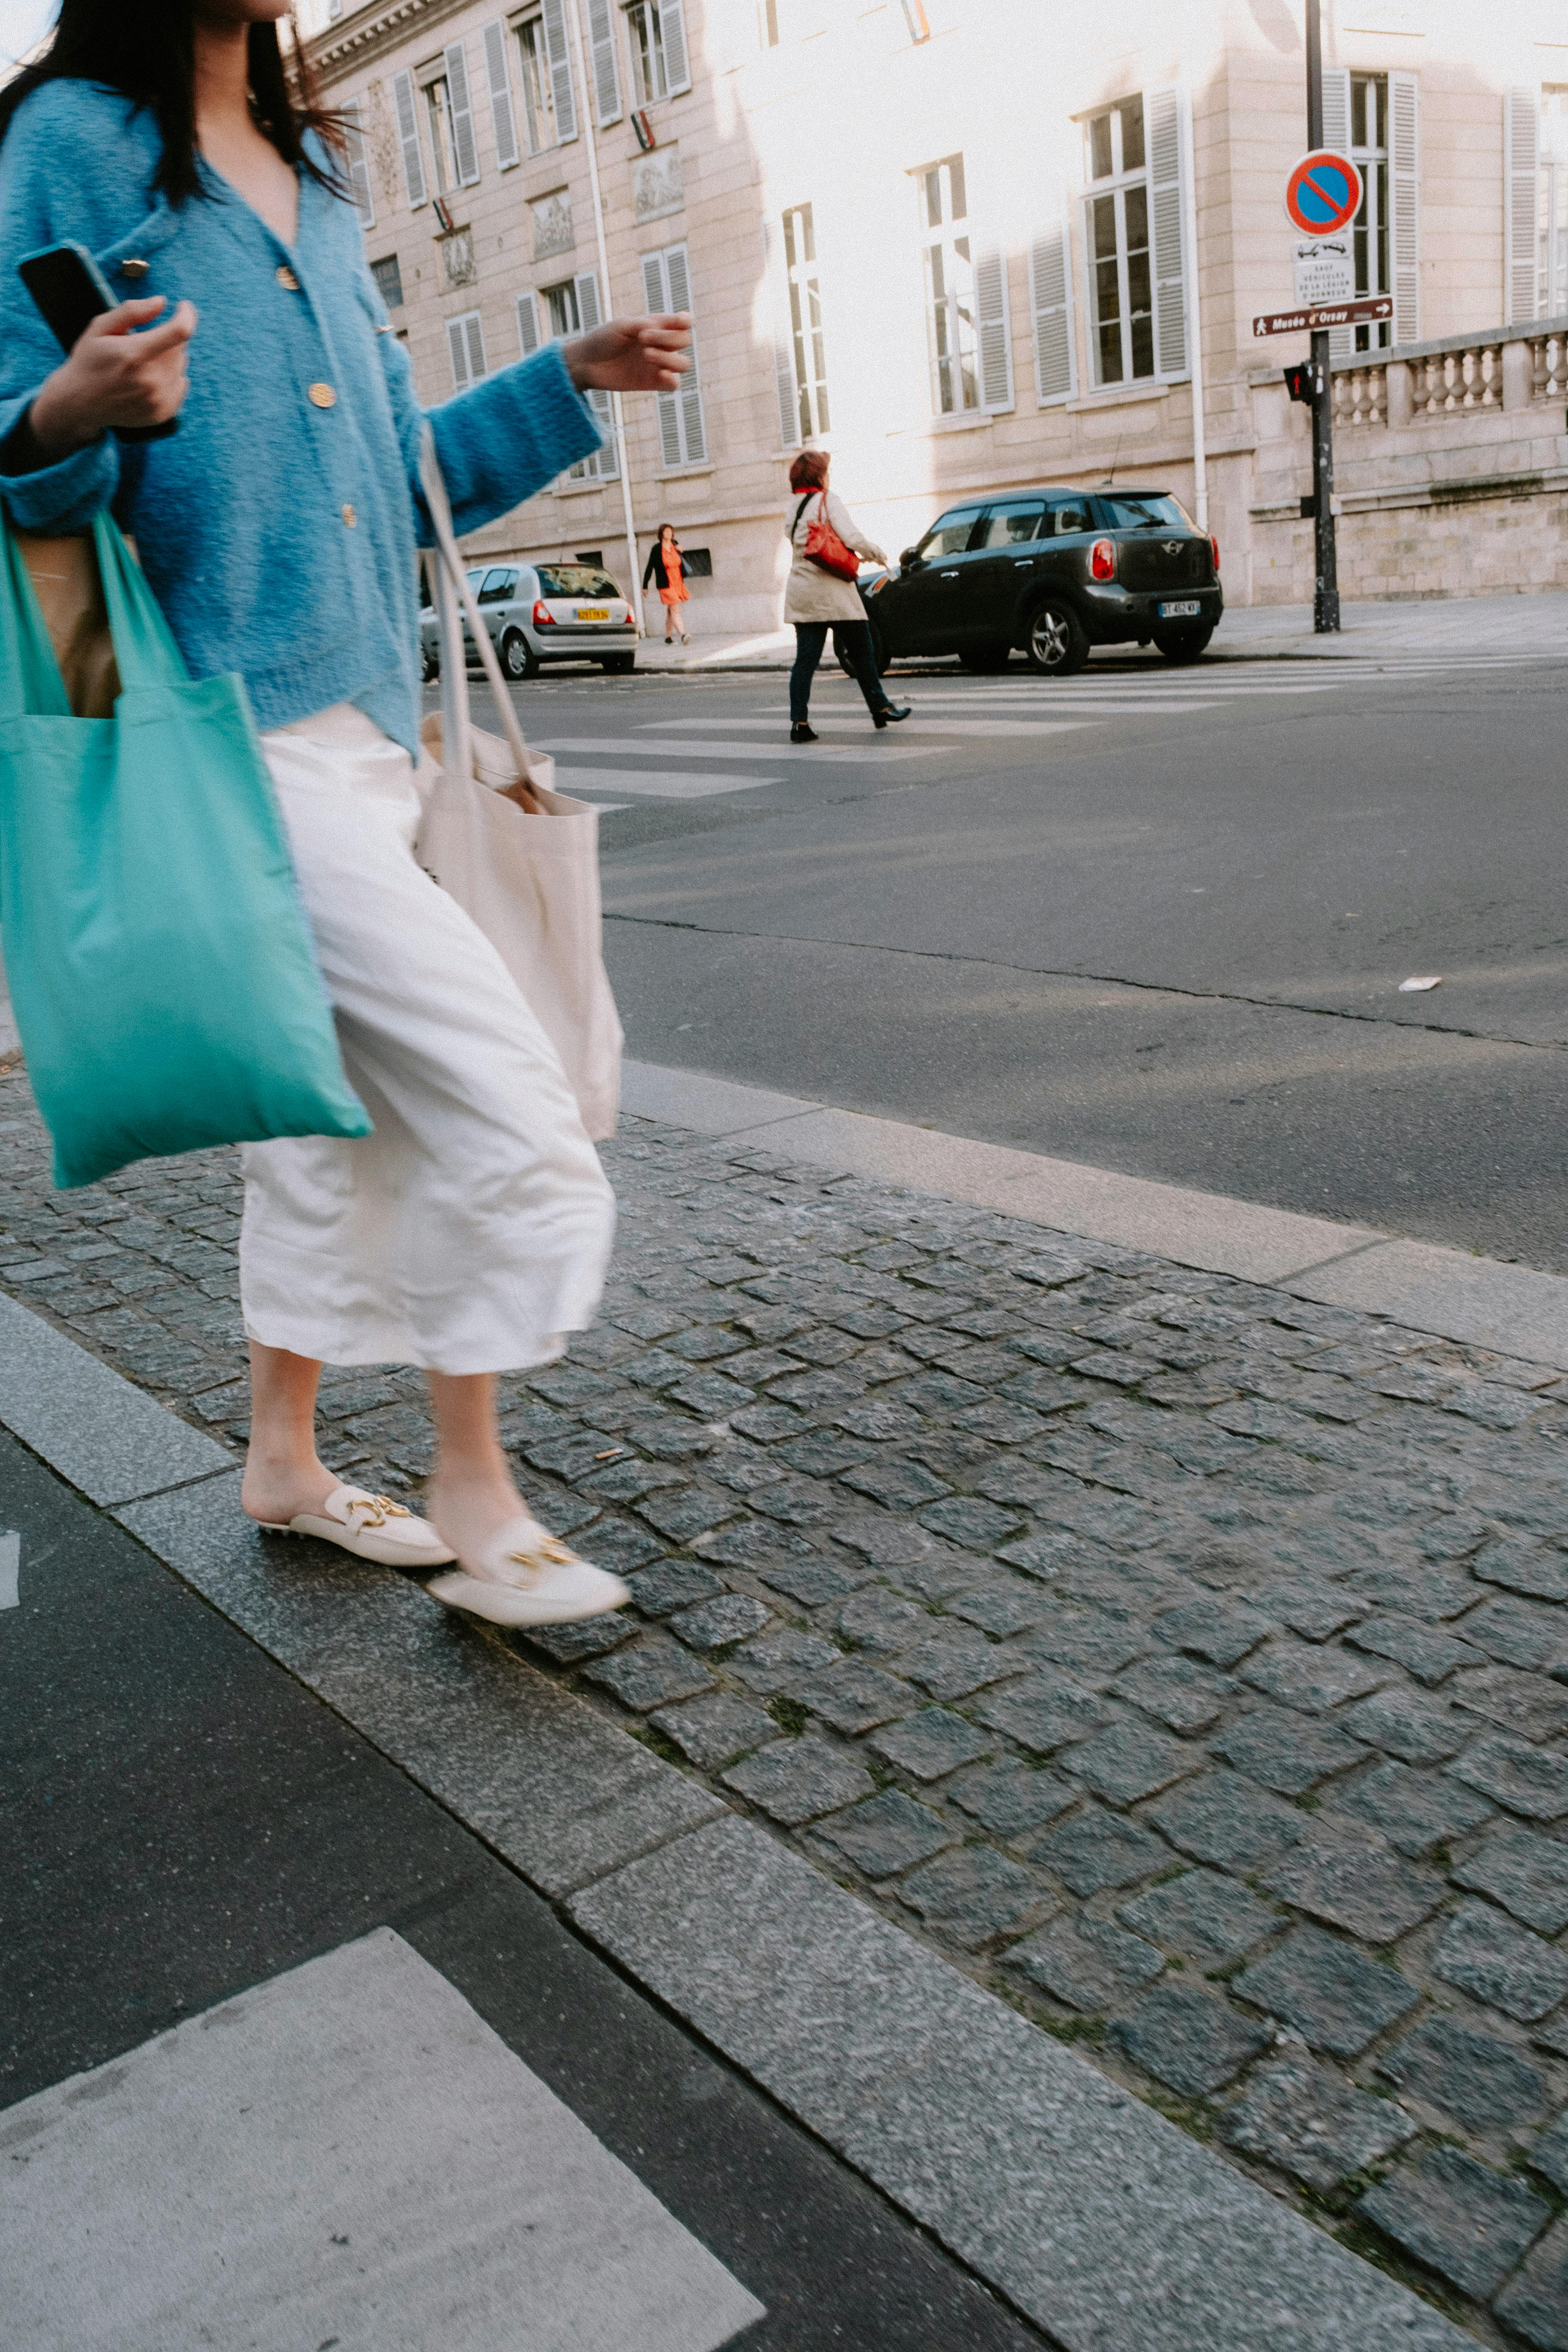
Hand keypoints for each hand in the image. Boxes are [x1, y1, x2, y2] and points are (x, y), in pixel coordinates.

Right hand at [27, 296, 197, 461]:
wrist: (80, 403)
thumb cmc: (89, 359)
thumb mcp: (100, 328)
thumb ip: (131, 311)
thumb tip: (161, 301)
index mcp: (134, 354)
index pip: (179, 332)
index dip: (186, 315)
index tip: (183, 306)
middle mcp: (149, 379)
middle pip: (179, 348)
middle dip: (166, 338)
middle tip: (142, 342)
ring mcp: (157, 400)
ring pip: (181, 365)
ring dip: (167, 358)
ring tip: (141, 362)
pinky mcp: (162, 413)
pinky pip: (181, 384)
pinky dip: (170, 376)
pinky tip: (149, 378)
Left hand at [563, 313, 690, 394]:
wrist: (586, 363)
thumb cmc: (602, 339)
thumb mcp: (622, 326)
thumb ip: (643, 324)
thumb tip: (662, 328)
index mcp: (655, 327)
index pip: (682, 323)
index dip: (686, 321)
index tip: (679, 321)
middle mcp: (660, 345)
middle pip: (684, 341)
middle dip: (668, 337)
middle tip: (642, 338)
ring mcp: (658, 365)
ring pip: (683, 364)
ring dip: (669, 357)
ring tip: (646, 354)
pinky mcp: (653, 383)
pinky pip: (674, 385)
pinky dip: (672, 379)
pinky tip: (660, 374)